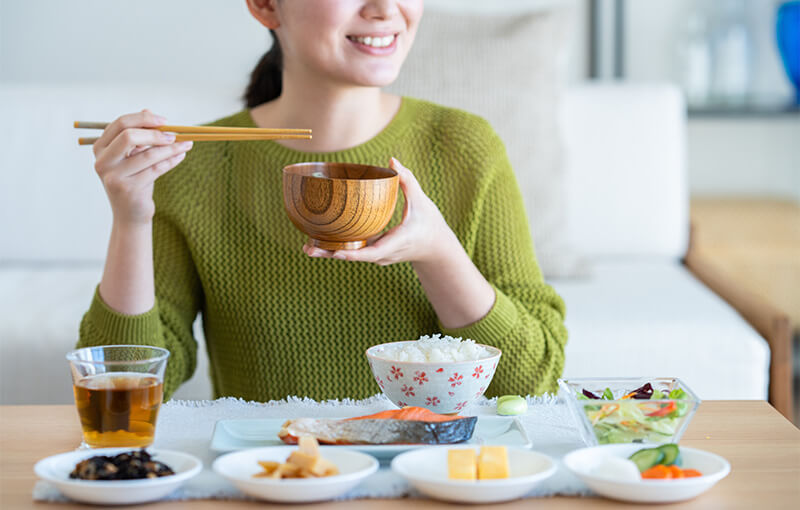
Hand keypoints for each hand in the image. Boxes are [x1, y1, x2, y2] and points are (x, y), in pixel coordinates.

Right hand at [92, 109, 193, 225]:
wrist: (130, 214)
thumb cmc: (133, 181)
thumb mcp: (133, 157)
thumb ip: (138, 136)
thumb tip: (148, 111)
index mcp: (100, 148)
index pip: (119, 124)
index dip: (143, 119)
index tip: (164, 121)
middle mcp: (102, 161)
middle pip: (129, 136)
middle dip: (155, 133)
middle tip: (174, 135)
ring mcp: (113, 177)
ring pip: (148, 155)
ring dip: (170, 148)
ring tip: (186, 144)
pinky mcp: (129, 189)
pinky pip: (156, 169)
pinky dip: (171, 160)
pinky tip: (181, 155)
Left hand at [303, 158, 458, 265]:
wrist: (436, 248)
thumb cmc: (430, 224)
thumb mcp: (422, 201)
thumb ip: (407, 181)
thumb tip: (392, 160)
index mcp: (396, 243)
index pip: (373, 252)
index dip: (354, 253)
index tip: (337, 251)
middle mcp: (384, 254)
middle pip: (355, 257)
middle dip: (332, 254)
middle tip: (309, 249)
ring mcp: (378, 256)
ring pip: (352, 256)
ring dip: (330, 252)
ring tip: (307, 248)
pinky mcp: (375, 254)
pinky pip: (355, 252)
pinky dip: (338, 248)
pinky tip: (318, 242)